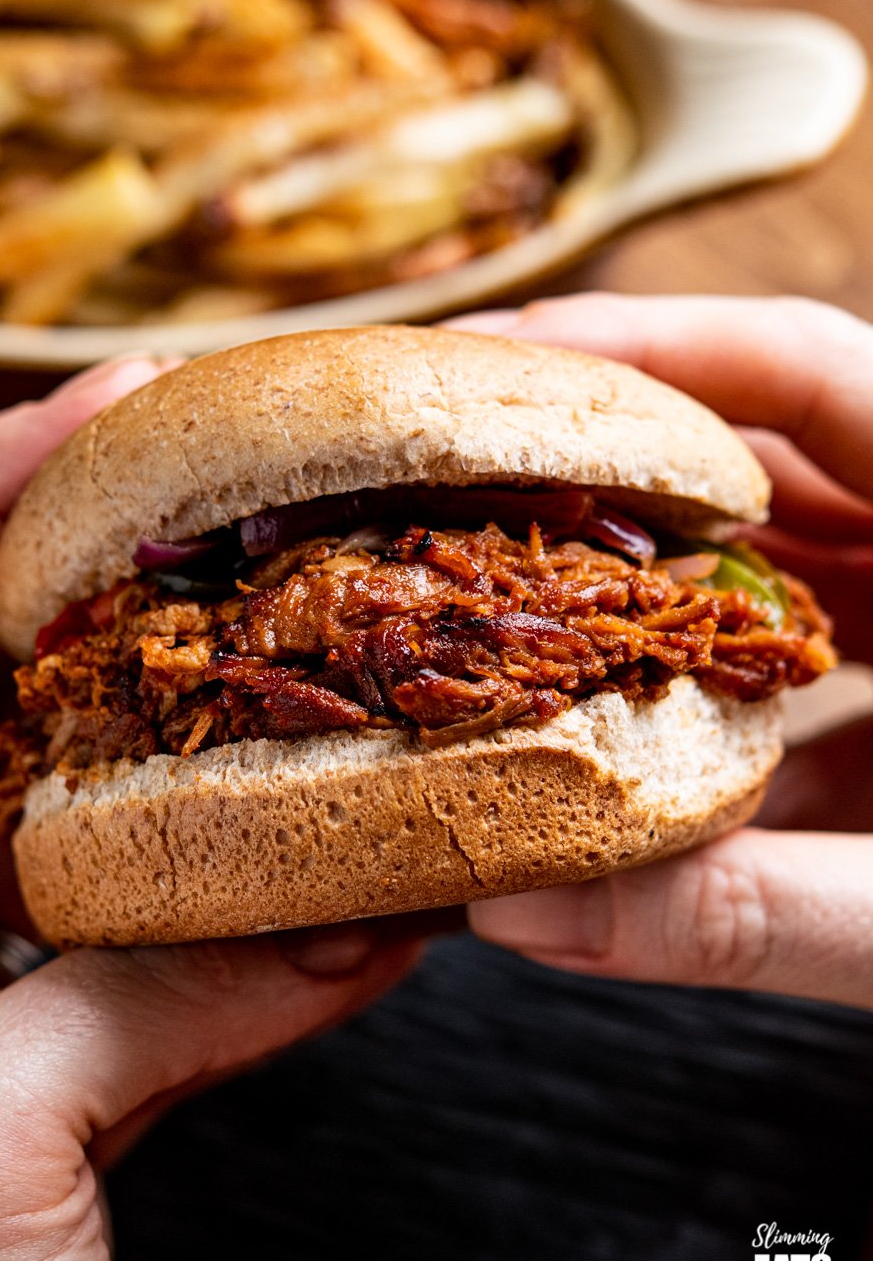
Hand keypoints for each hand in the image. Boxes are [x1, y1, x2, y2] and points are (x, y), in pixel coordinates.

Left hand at [0, 358, 419, 1260]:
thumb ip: (136, 1007)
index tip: (110, 409)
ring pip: (82, 836)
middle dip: (111, 606)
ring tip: (300, 675)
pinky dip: (244, 937)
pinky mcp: (22, 1082)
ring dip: (205, 775)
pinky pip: (142, 967)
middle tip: (226, 509)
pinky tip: (345, 900)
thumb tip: (333, 925)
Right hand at [457, 295, 872, 1008]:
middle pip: (762, 450)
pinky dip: (689, 679)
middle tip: (448, 469)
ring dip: (632, 574)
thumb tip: (523, 909)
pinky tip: (603, 723)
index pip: (812, 368)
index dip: (648, 347)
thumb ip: (753, 912)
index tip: (495, 359)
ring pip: (761, 554)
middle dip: (603, 459)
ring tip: (490, 583)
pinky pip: (782, 654)